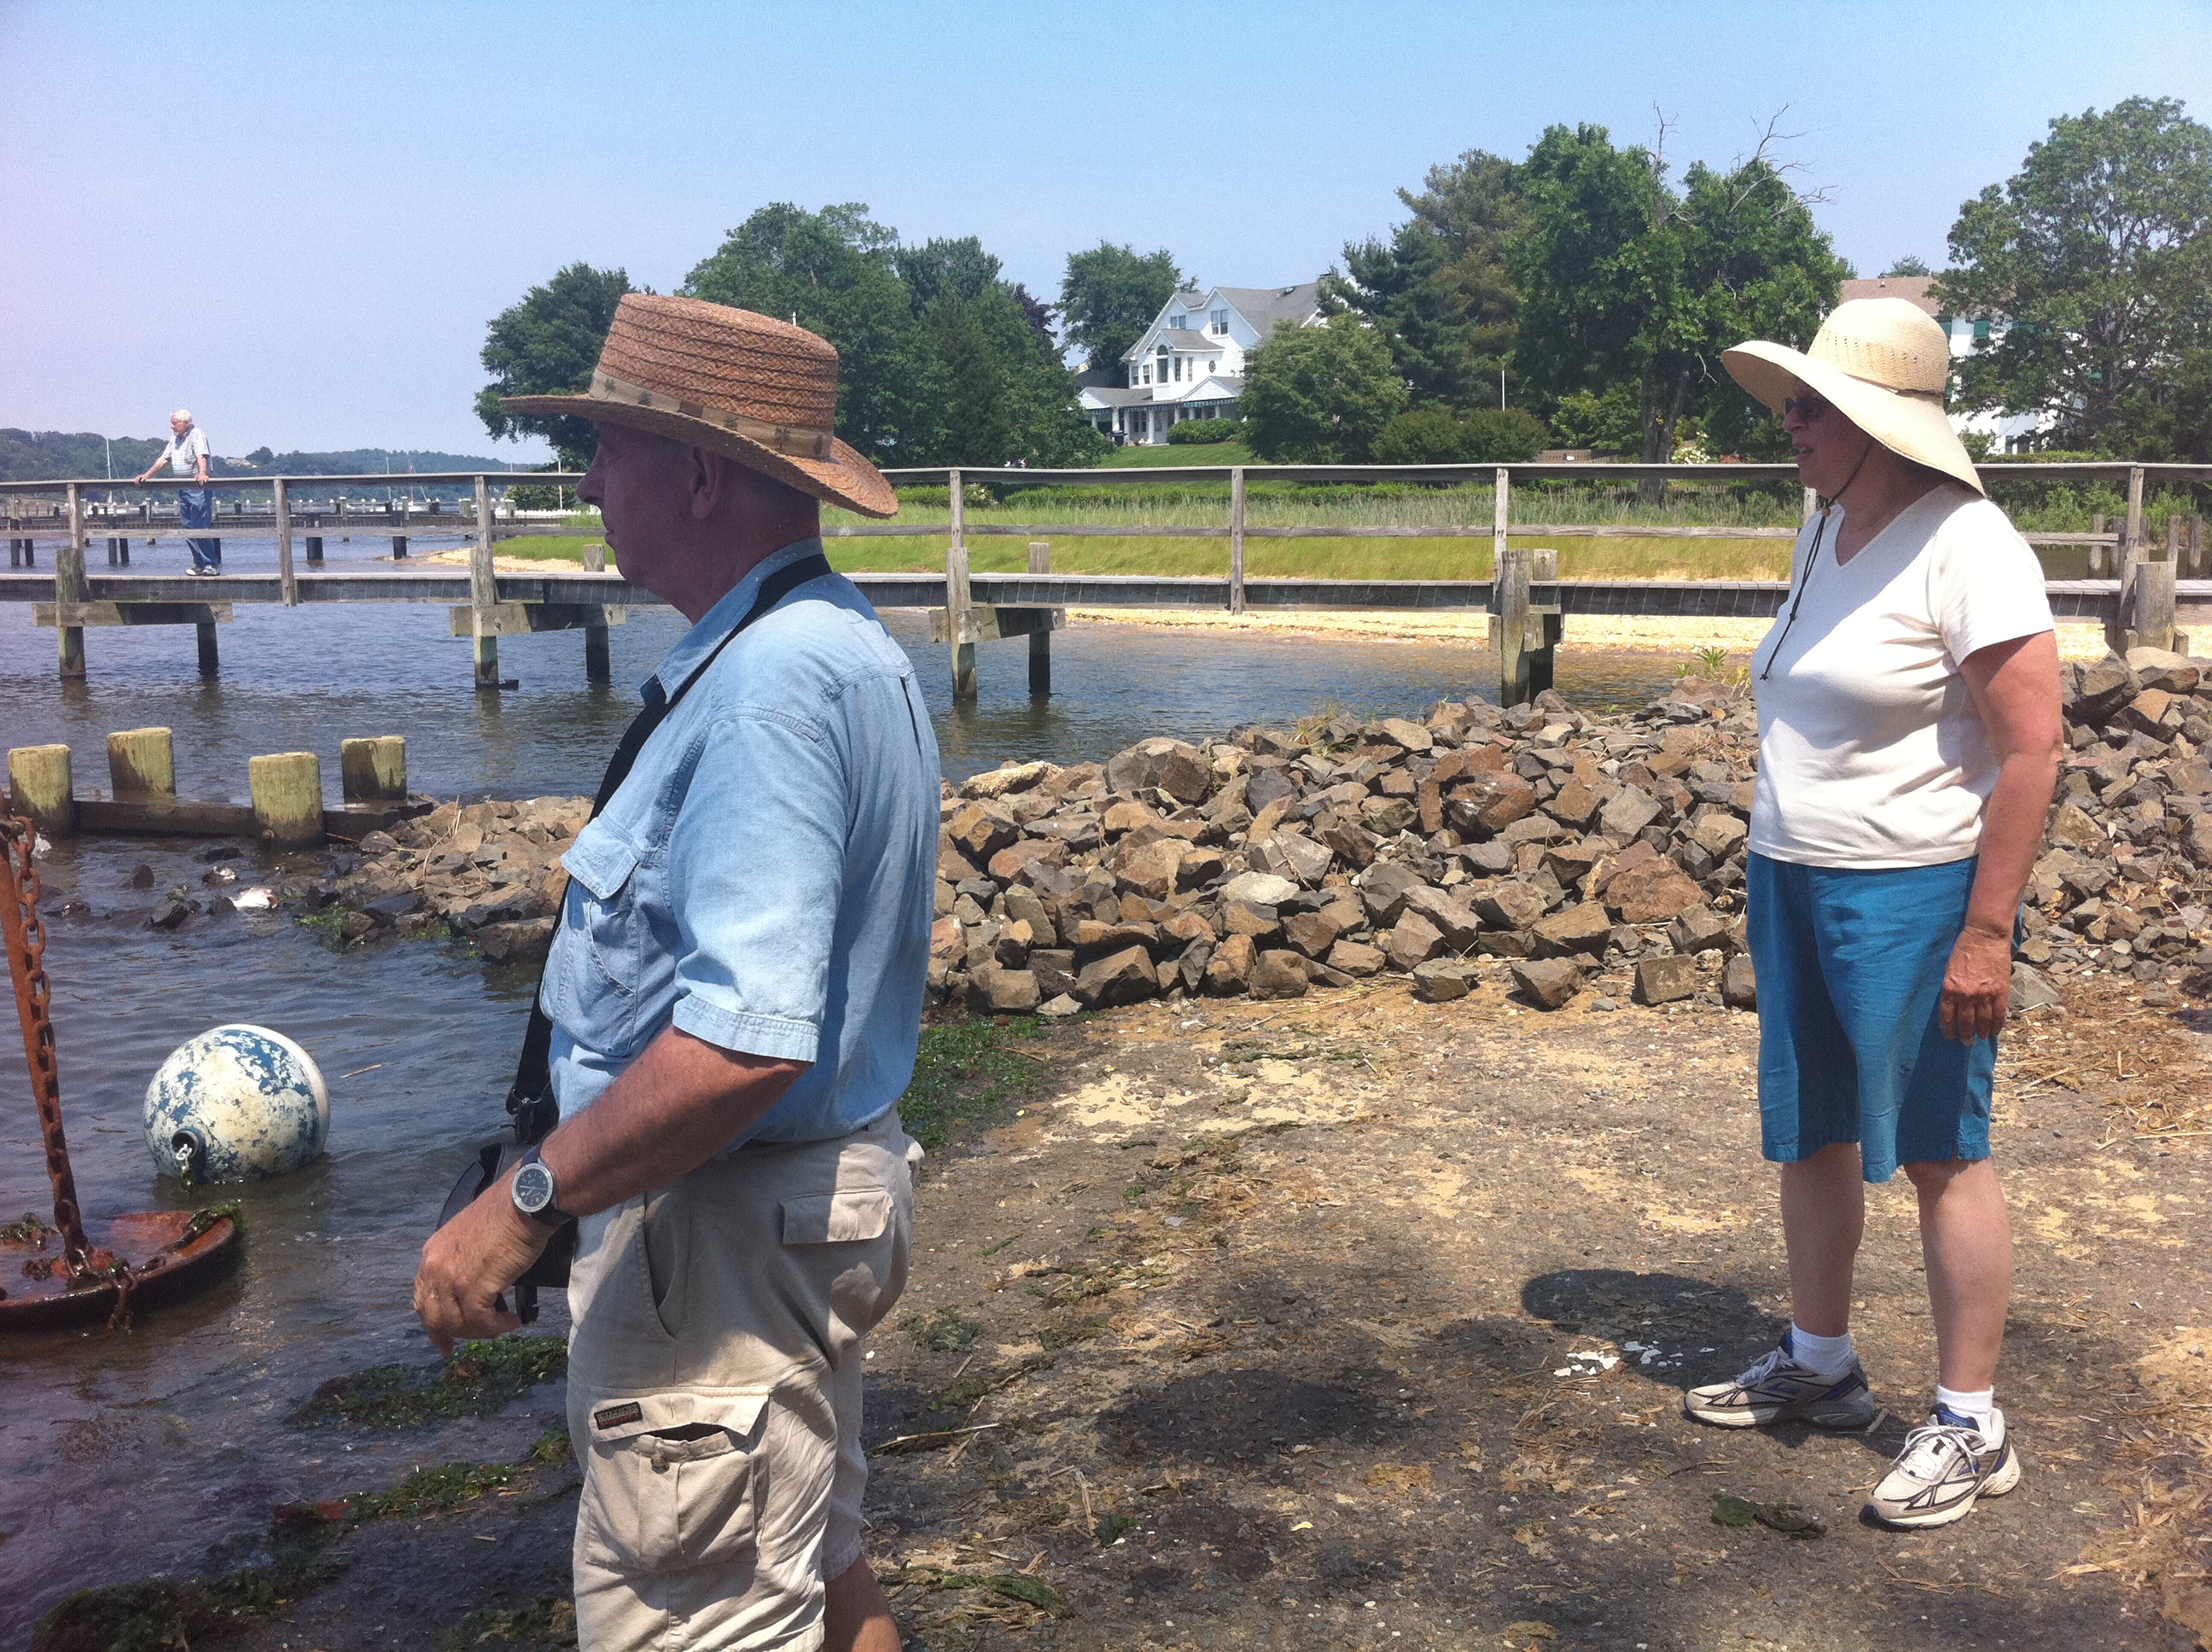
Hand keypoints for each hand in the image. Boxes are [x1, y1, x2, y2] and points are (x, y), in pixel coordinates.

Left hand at [412, 1175, 550, 1353]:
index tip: (445, 1341)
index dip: (434, 1323)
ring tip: (504, 1324)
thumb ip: (462, 1262)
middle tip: (481, 1336)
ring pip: (457, 1323)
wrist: (524, 1203)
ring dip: (482, 1330)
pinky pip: (479, 1321)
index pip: (423, 1298)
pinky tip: (512, 1321)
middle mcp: (435, 1267)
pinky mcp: (472, 1287)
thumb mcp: (471, 1238)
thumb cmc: (508, 1214)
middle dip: (456, 1333)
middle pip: (434, 1316)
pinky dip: (497, 1326)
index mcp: (433, 1253)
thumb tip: (473, 1288)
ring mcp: (451, 1278)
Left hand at [1939, 924, 2012, 1042]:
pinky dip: (1997, 1025)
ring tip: (1981, 1038)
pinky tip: (1995, 1031)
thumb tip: (1953, 1006)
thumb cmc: (1963, 951)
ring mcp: (1985, 995)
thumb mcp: (1949, 970)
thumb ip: (1951, 989)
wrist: (1984, 938)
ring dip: (1982, 1032)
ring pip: (1983, 1021)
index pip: (1947, 1016)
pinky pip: (1999, 1014)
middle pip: (1965, 1022)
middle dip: (1965, 1035)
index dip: (1949, 1029)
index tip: (1949, 1036)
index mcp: (1950, 989)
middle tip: (1966, 1042)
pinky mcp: (2001, 992)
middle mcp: (1966, 995)